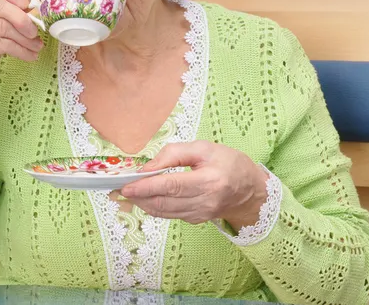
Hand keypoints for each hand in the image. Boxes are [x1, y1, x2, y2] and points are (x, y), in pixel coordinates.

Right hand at [0, 0, 42, 101]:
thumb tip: (33, 6)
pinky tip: (29, 55)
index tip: (26, 3)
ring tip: (37, 46)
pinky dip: (21, 50)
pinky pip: (3, 44)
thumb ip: (7, 11)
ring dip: (25, 38)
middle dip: (22, 18)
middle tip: (35, 31)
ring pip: (3, 26)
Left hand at [120, 141, 268, 229]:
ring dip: (142, 204)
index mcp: (210, 180)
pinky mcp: (197, 220)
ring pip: (164, 212)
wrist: (251, 190)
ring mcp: (201, 214)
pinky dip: (153, 207)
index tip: (126, 185)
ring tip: (123, 195)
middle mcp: (205, 201)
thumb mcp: (204, 148)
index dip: (147, 187)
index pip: (172, 185)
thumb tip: (148, 167)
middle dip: (138, 197)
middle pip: (164, 201)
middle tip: (116, 190)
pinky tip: (142, 199)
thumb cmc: (229, 163)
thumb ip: (174, 154)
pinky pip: (170, 215)